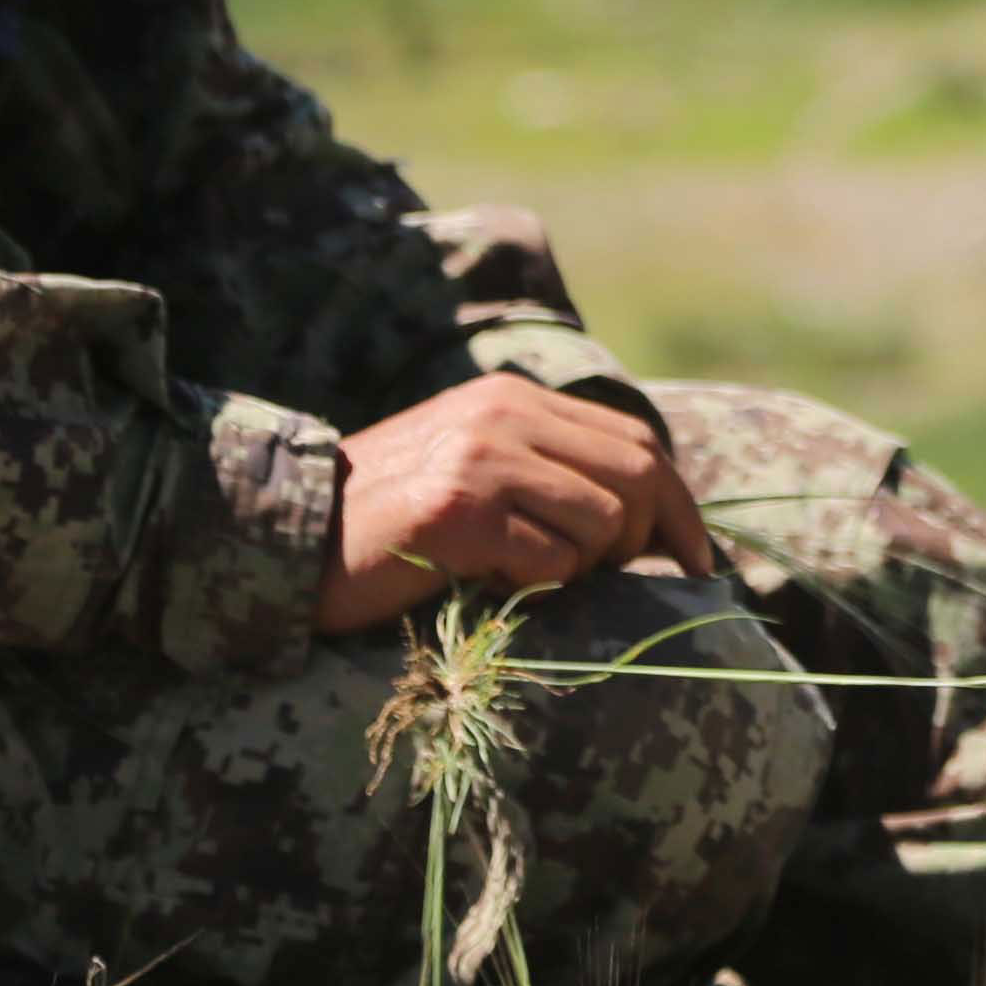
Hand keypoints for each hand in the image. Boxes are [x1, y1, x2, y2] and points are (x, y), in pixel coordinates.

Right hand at [317, 377, 717, 633]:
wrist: (290, 539)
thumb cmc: (388, 520)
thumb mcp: (474, 468)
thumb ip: (547, 470)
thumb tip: (648, 517)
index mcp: (514, 400)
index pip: (637, 442)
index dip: (678, 505)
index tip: (695, 560)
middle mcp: (503, 417)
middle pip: (637, 476)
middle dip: (649, 539)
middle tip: (624, 580)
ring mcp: (481, 460)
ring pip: (603, 521)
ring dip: (588, 566)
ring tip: (533, 575)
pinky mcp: (458, 512)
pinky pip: (551, 561)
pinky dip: (539, 585)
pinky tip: (491, 583)